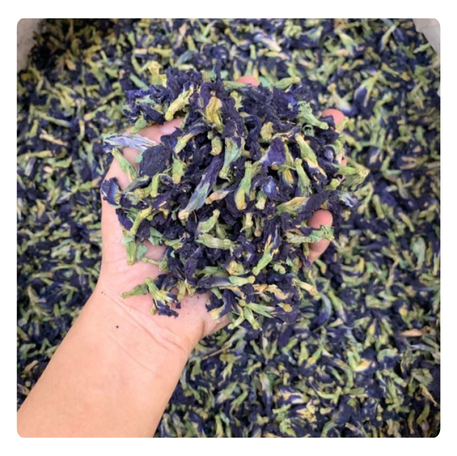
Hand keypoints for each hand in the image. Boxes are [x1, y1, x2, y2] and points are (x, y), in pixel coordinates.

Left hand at [96, 77, 344, 351]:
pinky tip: (323, 224)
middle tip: (327, 120)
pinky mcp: (259, 264)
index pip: (230, 141)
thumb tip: (184, 115)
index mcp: (203, 182)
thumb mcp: (125, 189)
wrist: (144, 309)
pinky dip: (310, 239)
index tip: (261, 91)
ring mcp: (248, 232)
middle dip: (297, 142)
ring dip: (315, 184)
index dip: (245, 116)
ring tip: (336, 165)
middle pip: (267, 166)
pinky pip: (292, 250)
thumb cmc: (130, 248)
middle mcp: (230, 202)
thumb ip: (144, 148)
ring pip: (288, 204)